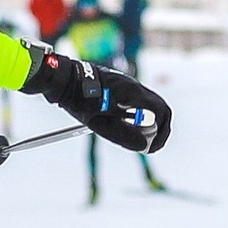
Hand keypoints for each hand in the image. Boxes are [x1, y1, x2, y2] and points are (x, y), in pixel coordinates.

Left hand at [28, 50, 171, 154]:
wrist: (65, 79)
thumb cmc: (79, 100)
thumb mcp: (99, 123)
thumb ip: (122, 135)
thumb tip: (143, 146)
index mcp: (132, 93)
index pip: (161, 112)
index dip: (161, 133)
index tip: (152, 148)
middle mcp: (135, 86)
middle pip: (161, 108)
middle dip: (160, 129)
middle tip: (151, 146)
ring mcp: (130, 85)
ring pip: (152, 105)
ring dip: (152, 123)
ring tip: (141, 139)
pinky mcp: (123, 87)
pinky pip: (140, 103)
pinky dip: (142, 117)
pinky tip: (130, 127)